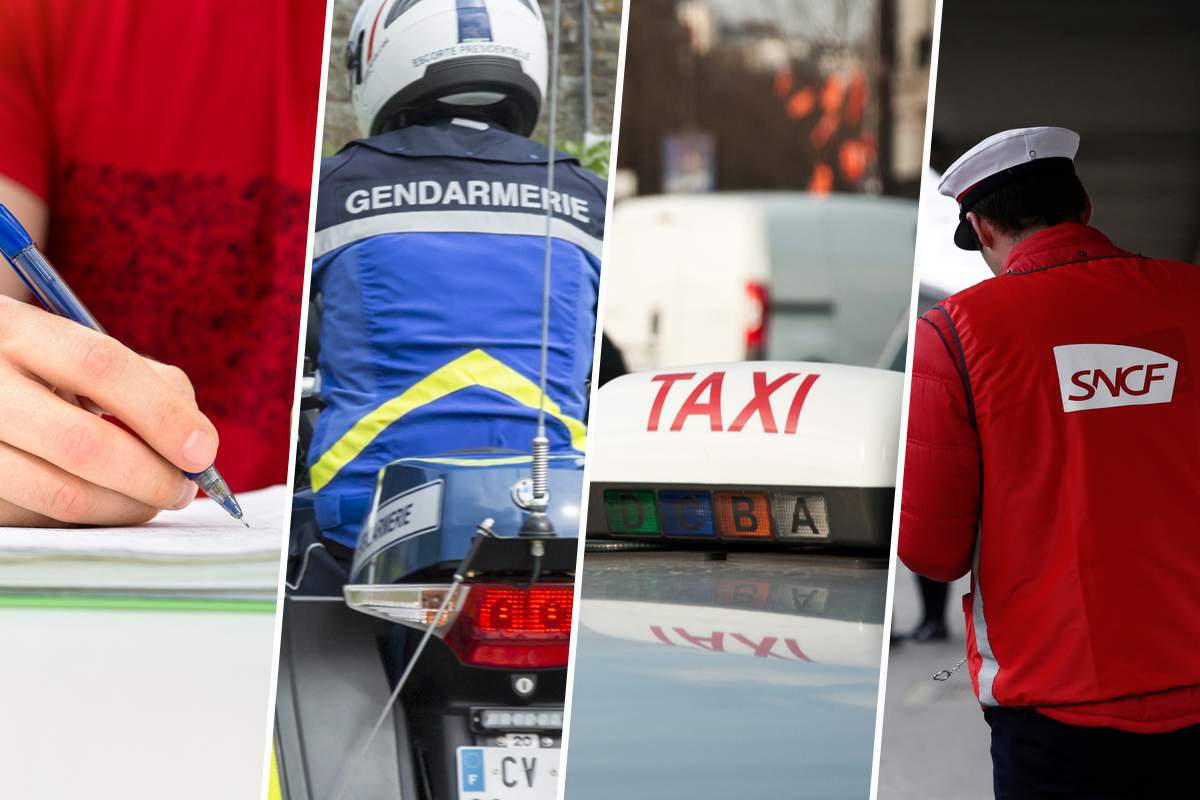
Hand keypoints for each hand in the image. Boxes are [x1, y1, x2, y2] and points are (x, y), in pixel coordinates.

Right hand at [0, 296, 219, 525]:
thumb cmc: (36, 370)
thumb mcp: (76, 352)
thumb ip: (146, 382)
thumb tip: (197, 445)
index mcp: (13, 329)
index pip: (100, 366)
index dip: (162, 413)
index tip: (202, 451)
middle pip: (84, 443)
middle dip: (152, 476)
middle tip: (182, 489)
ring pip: (63, 494)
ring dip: (126, 508)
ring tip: (151, 501)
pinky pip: (42, 519)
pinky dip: (88, 519)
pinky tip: (102, 503)